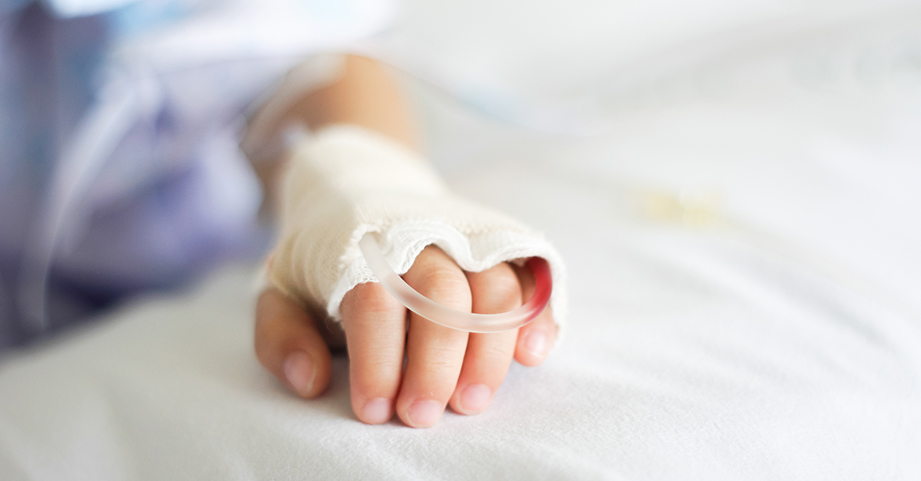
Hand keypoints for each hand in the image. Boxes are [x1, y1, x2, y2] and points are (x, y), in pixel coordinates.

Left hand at [254, 245, 556, 427]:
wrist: (364, 190)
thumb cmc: (326, 259)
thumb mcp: (282, 289)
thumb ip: (281, 336)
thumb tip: (311, 382)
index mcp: (362, 247)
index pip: (376, 301)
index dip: (378, 361)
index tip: (374, 410)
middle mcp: (422, 237)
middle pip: (443, 294)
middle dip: (437, 363)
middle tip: (422, 414)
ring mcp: (468, 239)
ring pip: (495, 287)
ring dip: (489, 350)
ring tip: (472, 401)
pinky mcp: (501, 246)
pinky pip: (532, 274)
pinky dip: (538, 313)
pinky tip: (531, 355)